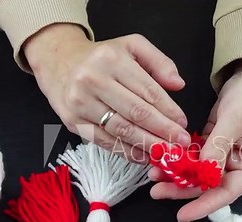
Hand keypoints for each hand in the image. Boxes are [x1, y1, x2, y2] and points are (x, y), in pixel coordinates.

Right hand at [24, 24, 190, 162]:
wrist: (58, 62)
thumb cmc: (102, 57)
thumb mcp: (132, 46)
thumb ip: (159, 62)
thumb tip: (178, 85)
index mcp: (112, 60)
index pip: (148, 90)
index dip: (169, 110)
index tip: (184, 124)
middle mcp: (93, 80)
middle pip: (136, 113)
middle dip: (163, 131)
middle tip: (181, 143)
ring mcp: (81, 103)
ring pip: (121, 130)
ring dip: (147, 145)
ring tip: (166, 153)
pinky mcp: (73, 122)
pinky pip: (105, 142)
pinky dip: (126, 152)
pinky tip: (143, 156)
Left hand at [149, 59, 241, 221]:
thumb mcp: (235, 118)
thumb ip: (218, 145)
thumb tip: (202, 171)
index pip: (228, 192)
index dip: (204, 205)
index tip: (181, 215)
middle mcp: (241, 165)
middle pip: (210, 186)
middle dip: (183, 189)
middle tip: (155, 191)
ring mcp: (227, 155)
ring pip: (199, 173)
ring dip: (178, 174)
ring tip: (153, 176)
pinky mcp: (215, 144)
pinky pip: (196, 158)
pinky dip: (181, 160)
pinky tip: (163, 160)